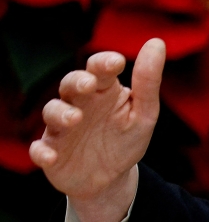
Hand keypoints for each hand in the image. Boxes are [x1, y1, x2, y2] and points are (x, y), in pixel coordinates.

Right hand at [30, 38, 165, 221]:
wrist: (110, 178)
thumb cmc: (126, 139)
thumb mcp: (144, 113)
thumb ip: (148, 82)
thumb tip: (156, 42)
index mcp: (104, 91)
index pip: (99, 69)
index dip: (104, 63)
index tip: (116, 62)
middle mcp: (79, 104)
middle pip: (71, 84)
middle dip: (77, 82)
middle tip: (88, 84)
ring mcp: (62, 127)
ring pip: (53, 111)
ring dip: (61, 113)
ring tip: (75, 118)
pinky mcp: (51, 151)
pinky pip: (39, 149)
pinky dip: (41, 152)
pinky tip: (49, 156)